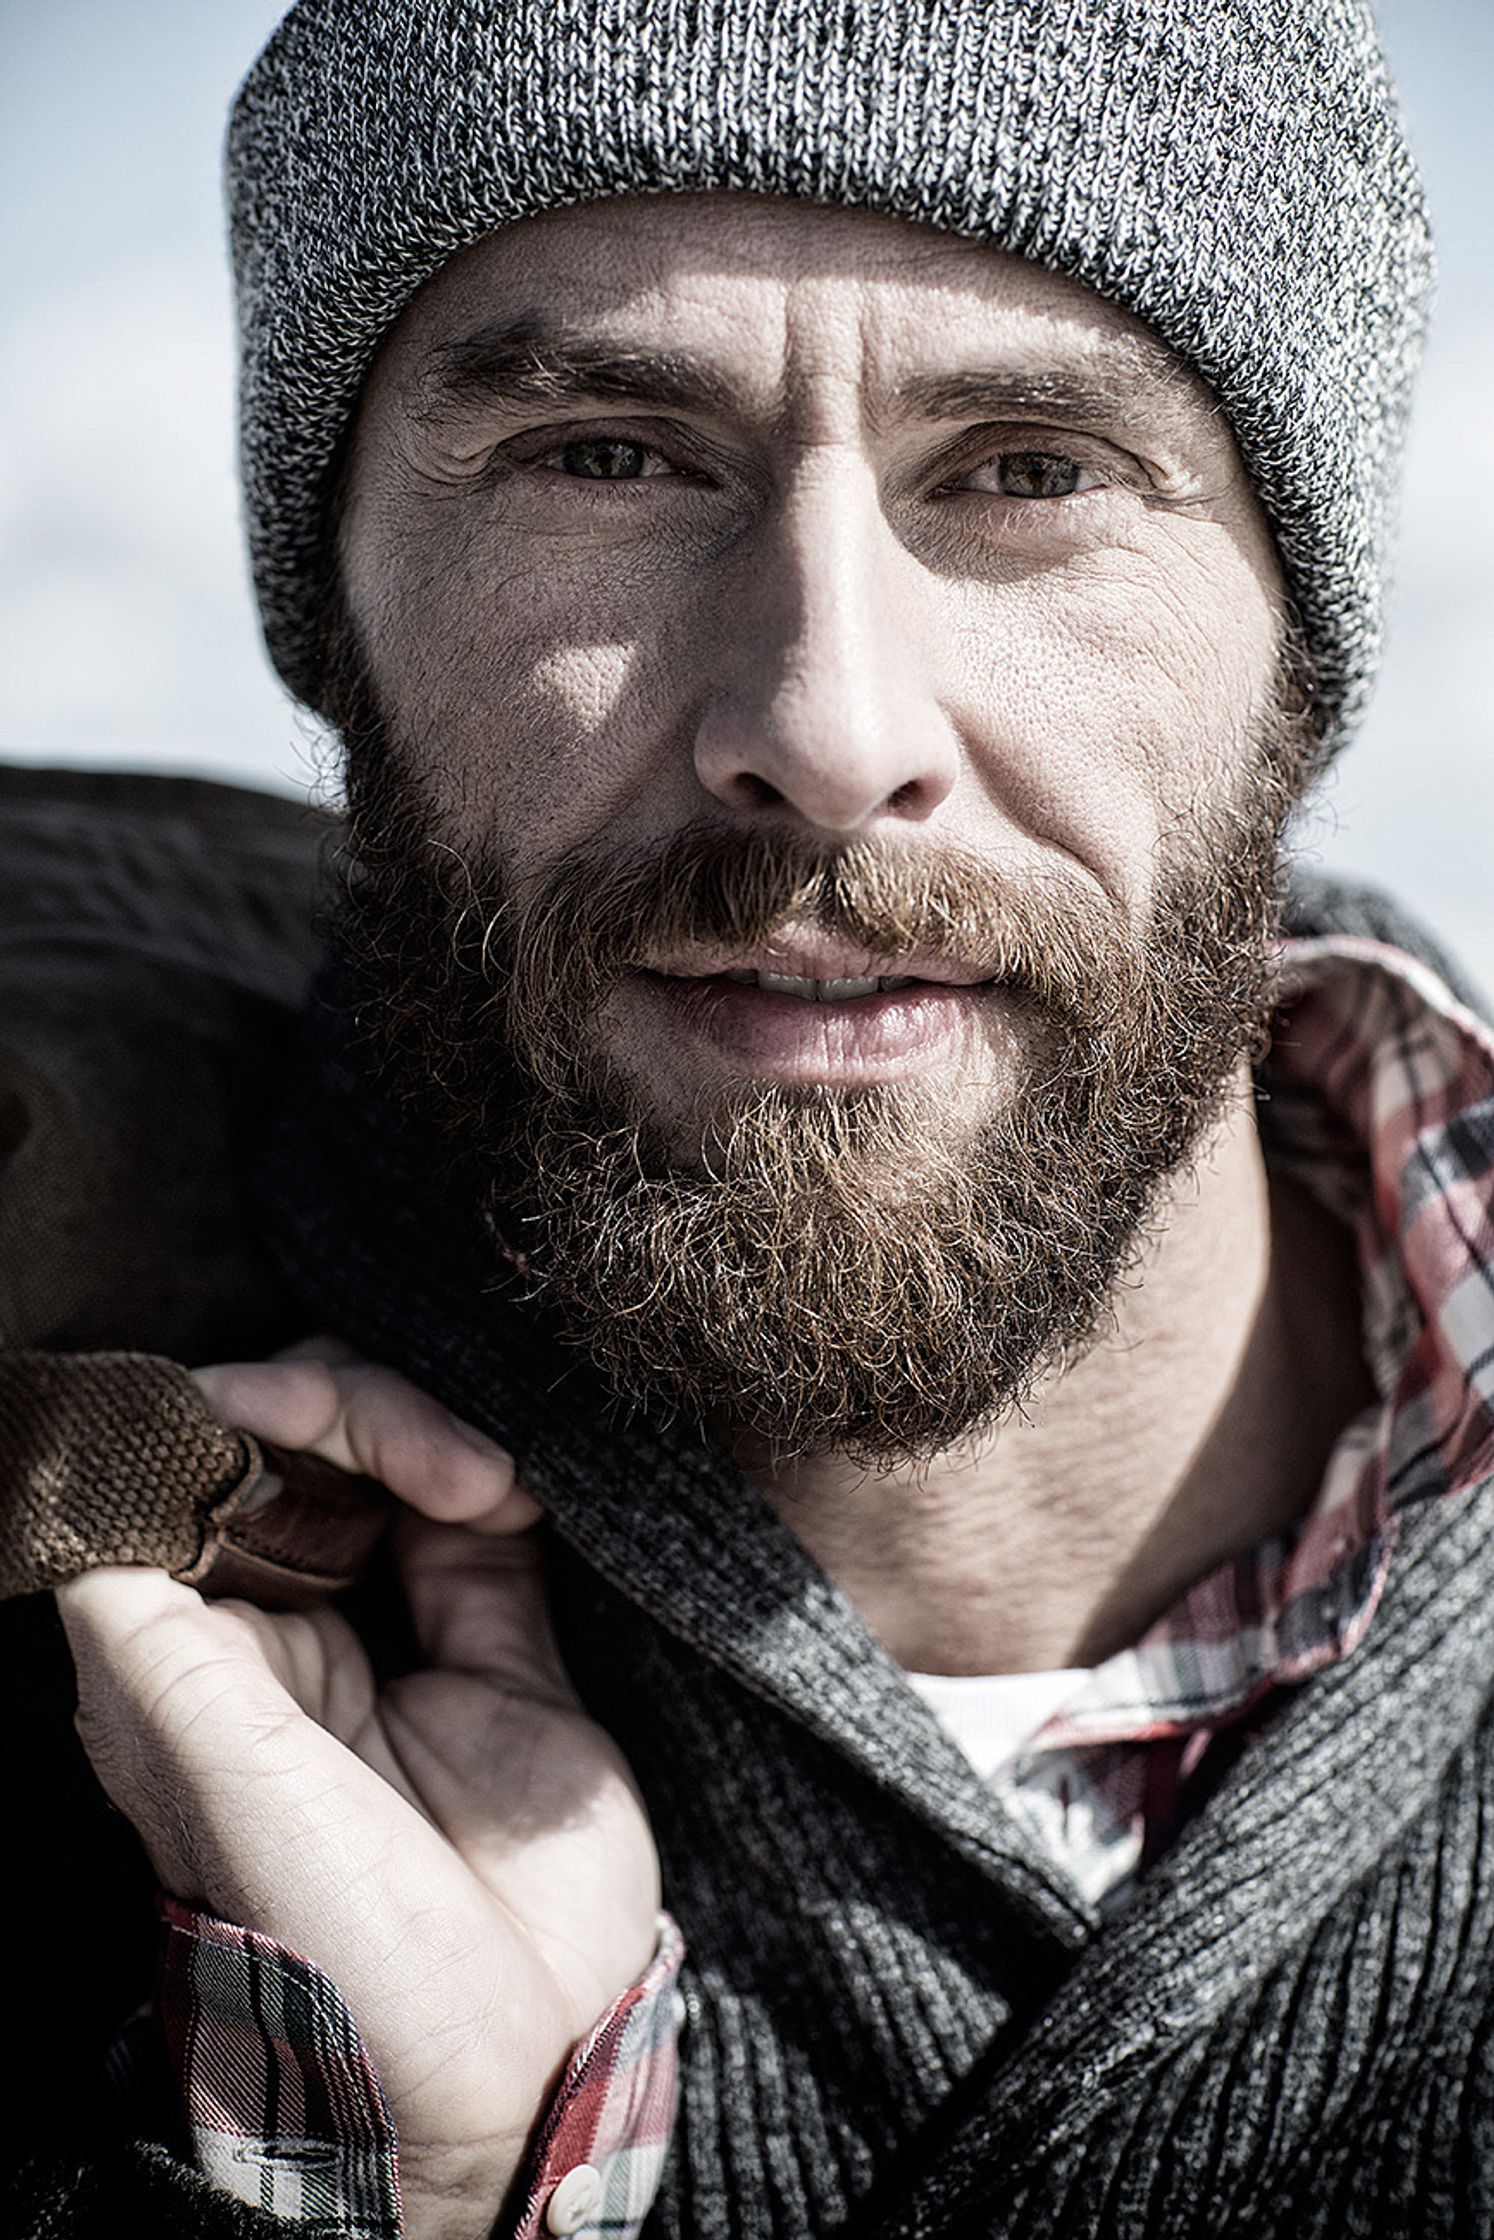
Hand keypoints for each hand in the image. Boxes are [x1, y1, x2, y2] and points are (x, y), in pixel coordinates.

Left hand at [57, 1353, 660, 2239]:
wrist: (500, 2067)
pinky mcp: (494, 1652)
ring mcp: (391, 1636)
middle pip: (296, 1444)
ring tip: (489, 1487)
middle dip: (356, 1413)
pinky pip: (488, 1523)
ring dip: (430, 1436)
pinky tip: (512, 1499)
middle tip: (438, 1460)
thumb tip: (96, 1462)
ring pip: (391, 1461)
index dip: (246, 1414)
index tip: (301, 1421)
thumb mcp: (202, 1769)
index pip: (192, 1471)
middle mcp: (279, 1633)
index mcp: (187, 1655)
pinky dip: (499, 1481)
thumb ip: (142, 1614)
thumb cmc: (326, 1943)